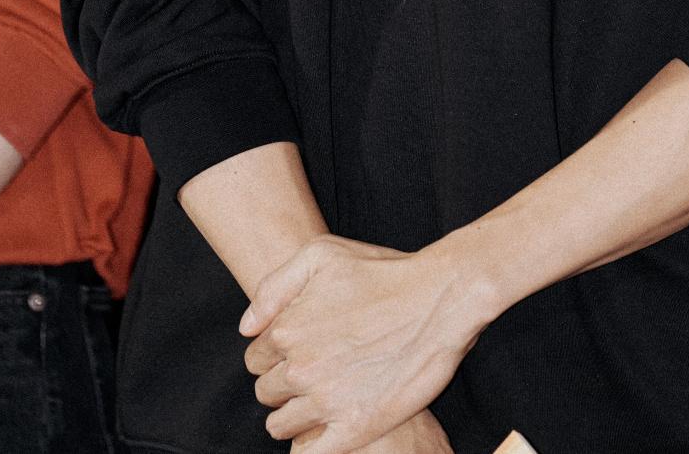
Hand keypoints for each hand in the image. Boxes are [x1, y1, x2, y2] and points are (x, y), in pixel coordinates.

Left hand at [240, 232, 491, 449]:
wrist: (441, 298)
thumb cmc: (384, 273)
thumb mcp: (322, 254)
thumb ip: (274, 287)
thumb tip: (246, 327)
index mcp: (287, 329)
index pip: (255, 358)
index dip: (276, 354)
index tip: (301, 349)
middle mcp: (299, 368)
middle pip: (266, 391)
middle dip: (285, 383)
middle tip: (318, 371)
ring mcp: (325, 401)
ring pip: (281, 425)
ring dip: (296, 414)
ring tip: (326, 397)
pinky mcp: (353, 428)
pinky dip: (312, 445)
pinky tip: (330, 427)